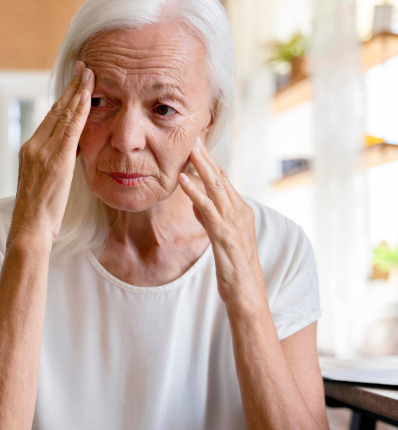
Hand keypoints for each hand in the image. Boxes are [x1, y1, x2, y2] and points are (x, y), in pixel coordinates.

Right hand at [10, 61, 92, 242]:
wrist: (29, 228)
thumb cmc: (38, 214)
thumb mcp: (44, 183)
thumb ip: (53, 164)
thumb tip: (68, 155)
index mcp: (29, 150)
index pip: (50, 119)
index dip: (64, 99)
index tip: (75, 84)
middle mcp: (33, 145)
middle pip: (55, 110)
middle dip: (71, 87)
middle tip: (84, 67)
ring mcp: (41, 151)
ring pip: (62, 115)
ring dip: (78, 92)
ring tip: (89, 73)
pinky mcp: (54, 158)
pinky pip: (69, 129)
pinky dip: (79, 110)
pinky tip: (88, 96)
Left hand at [178, 138, 266, 308]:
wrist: (247, 293)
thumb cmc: (234, 267)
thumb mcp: (220, 236)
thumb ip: (210, 217)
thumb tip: (196, 201)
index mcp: (240, 211)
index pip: (223, 181)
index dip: (210, 162)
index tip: (197, 145)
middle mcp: (240, 212)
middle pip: (221, 178)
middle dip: (206, 157)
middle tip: (193, 136)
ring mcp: (234, 222)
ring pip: (217, 188)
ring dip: (201, 167)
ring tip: (188, 149)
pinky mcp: (224, 235)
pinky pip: (208, 209)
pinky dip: (194, 192)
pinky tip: (182, 180)